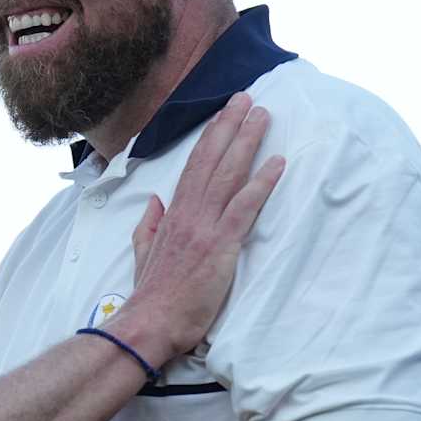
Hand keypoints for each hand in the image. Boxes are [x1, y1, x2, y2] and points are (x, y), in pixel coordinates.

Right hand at [117, 91, 283, 358]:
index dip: (210, 138)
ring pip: (228, 174)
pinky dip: (261, 183)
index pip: (193, 167)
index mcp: (172, 214)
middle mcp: (187, 213)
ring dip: (247, 142)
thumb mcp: (142, 253)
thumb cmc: (152, 294)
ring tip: (263, 116)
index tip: (223, 115)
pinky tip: (277, 163)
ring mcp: (204, 227)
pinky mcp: (220, 245)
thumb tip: (155, 200)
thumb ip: (149, 224)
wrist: (151, 322)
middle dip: (230, 126)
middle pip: (211, 160)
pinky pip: (244, 207)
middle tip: (247, 99)